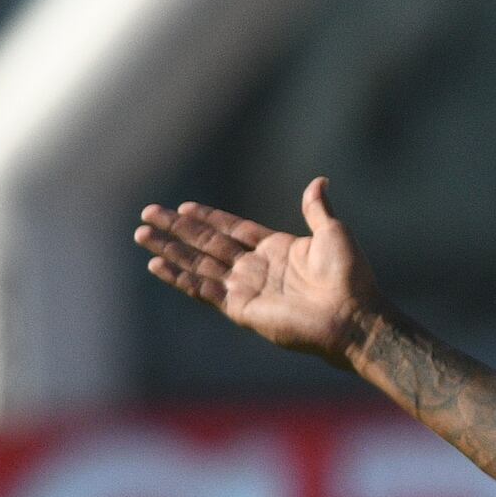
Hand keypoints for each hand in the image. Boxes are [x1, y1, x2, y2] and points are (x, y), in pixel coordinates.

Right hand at [136, 178, 381, 365]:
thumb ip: (316, 209)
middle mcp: (256, 268)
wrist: (353, 315)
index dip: (207, 217)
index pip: (232, 229)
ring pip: (198, 264)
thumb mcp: (332, 233)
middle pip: (206, 243)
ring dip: (170, 249)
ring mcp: (246, 288)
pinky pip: (203, 289)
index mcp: (276, 249)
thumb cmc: (350, 276)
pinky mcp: (241, 308)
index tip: (183, 205)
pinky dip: (179, 277)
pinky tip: (157, 264)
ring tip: (141, 235)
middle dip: (177, 229)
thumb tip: (319, 181)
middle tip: (148, 214)